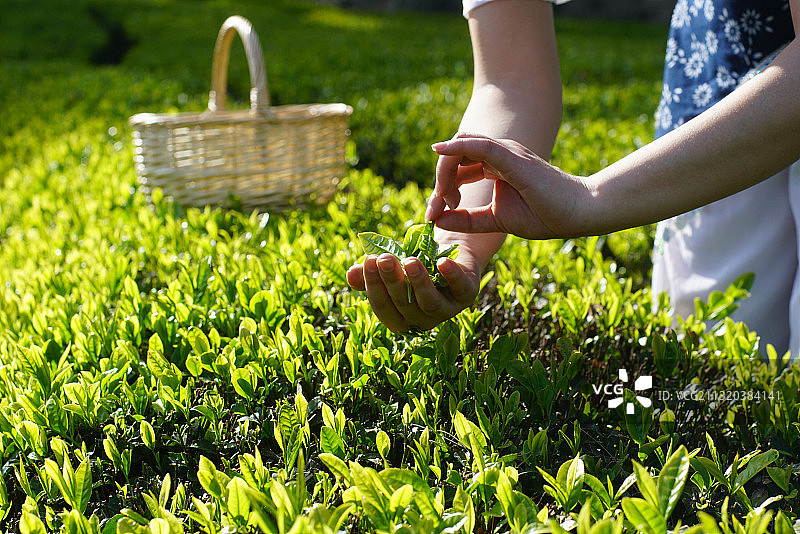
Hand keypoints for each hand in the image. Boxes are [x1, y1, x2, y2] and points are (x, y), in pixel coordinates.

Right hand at [345, 249, 480, 333]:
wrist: (448, 252)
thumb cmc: (413, 263)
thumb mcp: (392, 267)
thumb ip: (371, 274)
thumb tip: (350, 275)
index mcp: (401, 318)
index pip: (383, 308)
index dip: (374, 287)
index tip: (367, 261)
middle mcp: (423, 319)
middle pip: (404, 305)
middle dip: (392, 281)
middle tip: (383, 258)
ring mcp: (447, 310)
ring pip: (429, 302)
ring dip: (419, 282)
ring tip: (409, 261)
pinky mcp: (467, 295)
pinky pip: (460, 288)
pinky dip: (452, 276)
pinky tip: (442, 262)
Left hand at [428, 133, 592, 238]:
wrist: (578, 214)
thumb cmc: (544, 215)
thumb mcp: (496, 219)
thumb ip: (468, 219)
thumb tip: (437, 220)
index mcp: (495, 166)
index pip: (458, 165)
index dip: (441, 187)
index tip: (433, 214)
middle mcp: (499, 154)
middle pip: (455, 154)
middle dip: (439, 180)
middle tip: (436, 208)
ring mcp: (507, 152)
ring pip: (463, 146)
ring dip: (444, 170)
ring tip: (444, 199)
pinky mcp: (514, 158)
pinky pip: (481, 145)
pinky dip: (457, 147)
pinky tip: (440, 152)